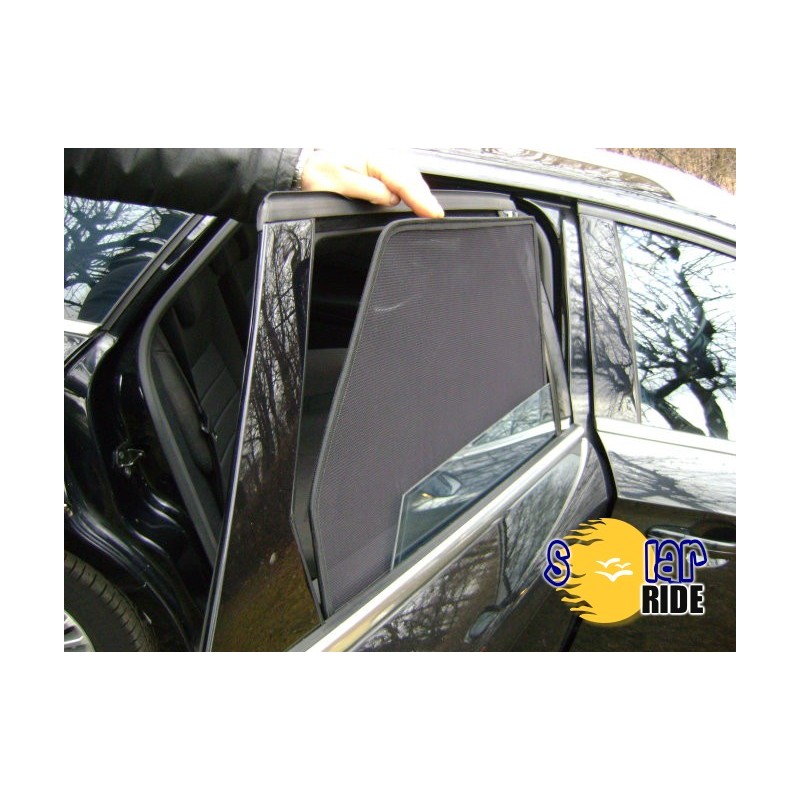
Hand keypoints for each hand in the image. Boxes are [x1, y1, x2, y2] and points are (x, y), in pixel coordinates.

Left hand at [299, 149, 444, 217]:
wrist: (303, 166)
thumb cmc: (317, 174)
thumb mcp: (336, 183)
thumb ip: (366, 189)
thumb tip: (390, 197)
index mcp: (369, 156)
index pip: (401, 179)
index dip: (418, 197)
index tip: (432, 212)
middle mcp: (377, 156)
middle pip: (410, 176)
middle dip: (424, 195)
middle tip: (437, 215)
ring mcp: (378, 161)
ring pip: (407, 175)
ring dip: (420, 192)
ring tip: (430, 209)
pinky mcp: (377, 167)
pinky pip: (400, 176)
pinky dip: (411, 188)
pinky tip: (415, 199)